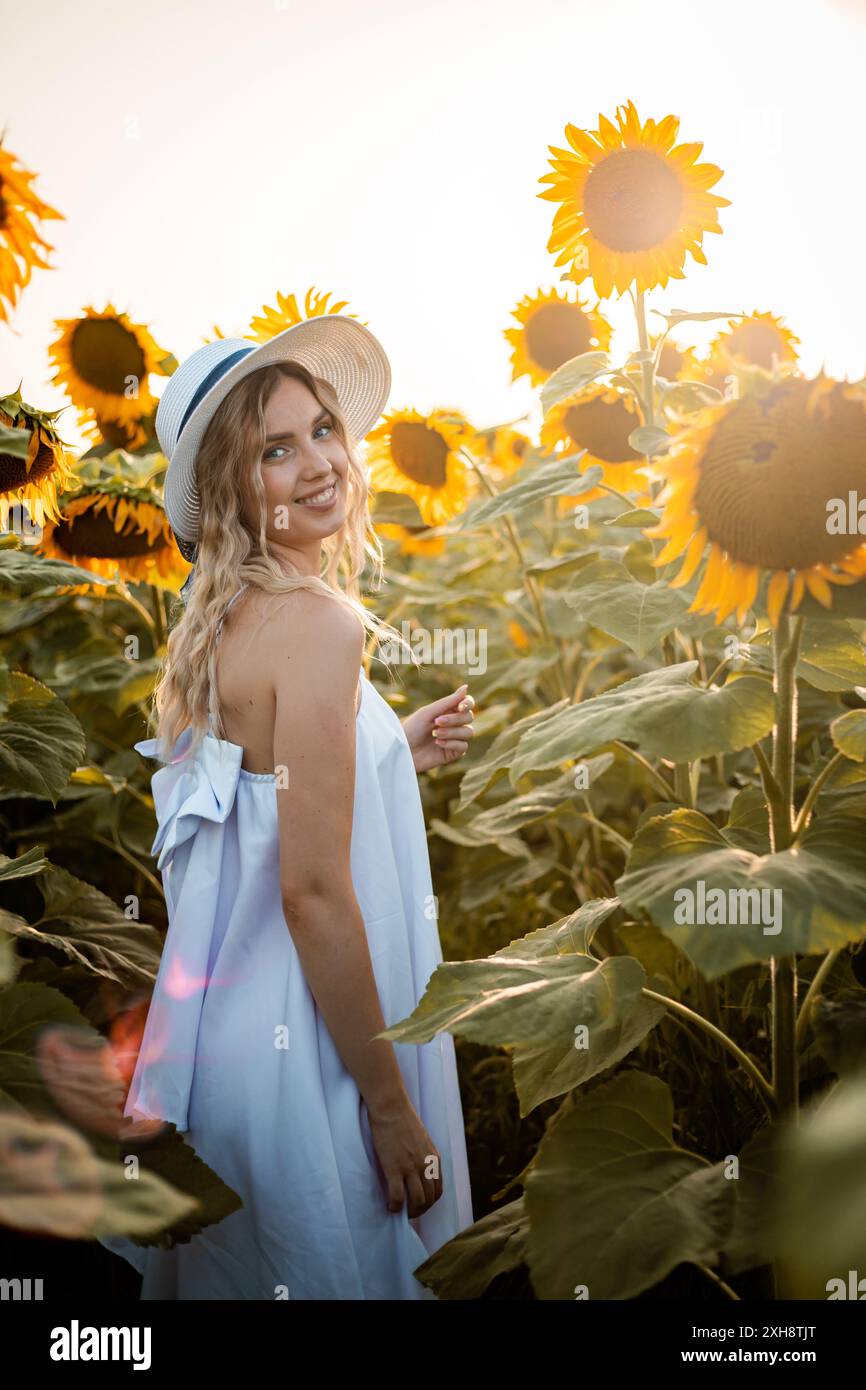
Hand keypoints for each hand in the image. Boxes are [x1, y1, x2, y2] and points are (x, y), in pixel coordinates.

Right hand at [366, 1099, 443, 1215]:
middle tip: (410, 1212)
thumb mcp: (421, 1138)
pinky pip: (398, 1196)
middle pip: (430, 1198)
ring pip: (417, 1201)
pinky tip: (390, 1206)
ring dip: (410, 1212)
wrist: (391, 1107)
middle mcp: (426, 1165)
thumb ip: (423, 1154)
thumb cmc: (402, 1118)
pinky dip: (395, 1207)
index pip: (438, 1189)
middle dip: (421, 1210)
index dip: (430, 1201)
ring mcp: (411, 1167)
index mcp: (433, 1158)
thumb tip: (418, 1167)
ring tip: (401, 1212)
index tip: (420, 1204)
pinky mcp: (395, 1168)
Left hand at [401, 684, 475, 773]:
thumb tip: (466, 687)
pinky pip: (463, 746)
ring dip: (452, 732)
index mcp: (448, 711)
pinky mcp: (454, 753)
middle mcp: (454, 724)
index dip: (467, 703)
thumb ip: (449, 701)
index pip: (467, 703)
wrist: (403, 751)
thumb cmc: (412, 729)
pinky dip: (451, 743)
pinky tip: (438, 744)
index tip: (460, 707)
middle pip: (469, 717)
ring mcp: (455, 738)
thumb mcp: (429, 712)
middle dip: (454, 719)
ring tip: (435, 734)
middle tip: (436, 722)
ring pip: (468, 732)